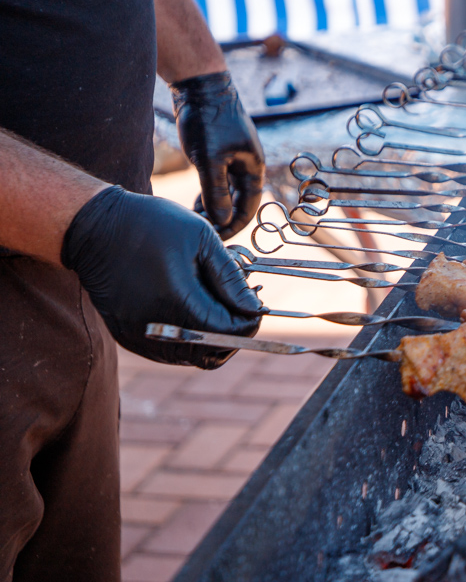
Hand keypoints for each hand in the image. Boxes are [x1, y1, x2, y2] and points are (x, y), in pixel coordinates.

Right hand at [61, 186, 263, 367]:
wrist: (94, 226)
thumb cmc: (151, 225)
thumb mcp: (202, 239)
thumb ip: (230, 278)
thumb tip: (254, 308)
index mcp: (179, 302)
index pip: (230, 332)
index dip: (250, 320)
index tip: (256, 302)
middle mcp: (157, 327)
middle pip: (213, 351)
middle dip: (234, 330)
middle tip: (237, 301)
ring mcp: (139, 336)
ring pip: (191, 356)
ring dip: (211, 336)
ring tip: (212, 301)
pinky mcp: (127, 336)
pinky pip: (168, 350)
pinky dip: (188, 337)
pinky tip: (190, 308)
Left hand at [171, 71, 264, 238]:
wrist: (200, 85)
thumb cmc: (208, 120)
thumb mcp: (210, 160)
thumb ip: (215, 192)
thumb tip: (221, 221)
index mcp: (253, 168)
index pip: (248, 207)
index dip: (234, 226)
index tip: (216, 240)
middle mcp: (247, 165)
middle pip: (239, 202)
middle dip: (223, 219)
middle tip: (202, 233)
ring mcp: (234, 158)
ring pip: (227, 192)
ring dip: (214, 207)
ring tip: (196, 220)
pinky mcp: (220, 151)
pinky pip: (219, 180)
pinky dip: (209, 193)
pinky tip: (195, 202)